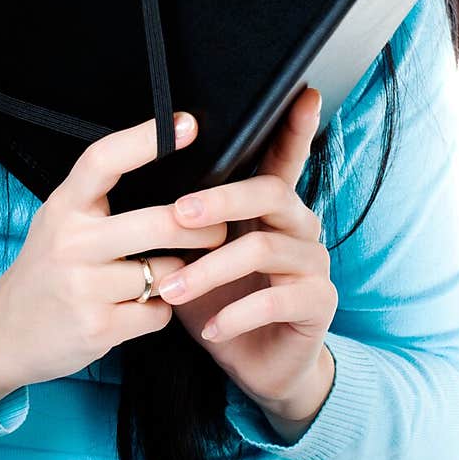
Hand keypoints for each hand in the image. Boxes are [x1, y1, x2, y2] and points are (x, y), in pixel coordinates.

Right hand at [0, 112, 225, 405]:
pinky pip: (159, 312)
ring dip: (178, 275)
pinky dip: (160, 310)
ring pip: (167, 273)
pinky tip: (142, 306)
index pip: (104, 161)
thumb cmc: (47, 268)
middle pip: (159, 224)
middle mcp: (72, 242)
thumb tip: (167, 172)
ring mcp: (83, 287)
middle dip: (202, 228)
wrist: (4, 333)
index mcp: (64, 206)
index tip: (186, 125)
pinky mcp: (98, 328)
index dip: (146, 140)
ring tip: (165, 275)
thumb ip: (99, 198)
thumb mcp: (60, 220)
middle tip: (219, 228)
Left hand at [156, 87, 337, 427]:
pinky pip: (278, 299)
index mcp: (270, 205)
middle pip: (268, 192)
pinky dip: (236, 314)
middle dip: (220, 199)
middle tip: (176, 214)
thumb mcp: (196, 254)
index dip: (295, 126)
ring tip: (170, 288)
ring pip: (264, 248)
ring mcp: (313, 263)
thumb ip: (184, 218)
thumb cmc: (220, 299)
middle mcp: (298, 224)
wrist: (253, 365)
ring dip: (210, 269)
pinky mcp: (317, 303)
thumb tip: (141, 183)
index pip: (284, 155)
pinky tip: (211, 328)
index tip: (302, 93)